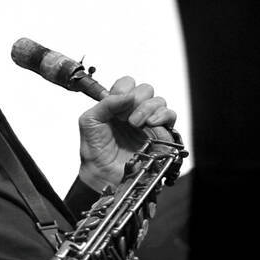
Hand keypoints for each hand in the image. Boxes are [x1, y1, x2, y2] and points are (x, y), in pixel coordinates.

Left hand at [77, 76, 176, 191]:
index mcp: (117, 106)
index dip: (123, 89)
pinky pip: (170, 115)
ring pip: (158, 100)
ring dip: (146, 108)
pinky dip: (161, 115)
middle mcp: (134, 112)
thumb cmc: (96, 152)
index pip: (127, 84)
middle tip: (125, 117)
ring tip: (135, 124)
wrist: (105, 175)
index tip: (117, 101)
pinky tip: (150, 124)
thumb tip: (127, 95)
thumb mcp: (89, 121)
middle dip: (135, 99)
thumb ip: (106, 103)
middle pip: (145, 89)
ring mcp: (148, 123)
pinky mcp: (161, 134)